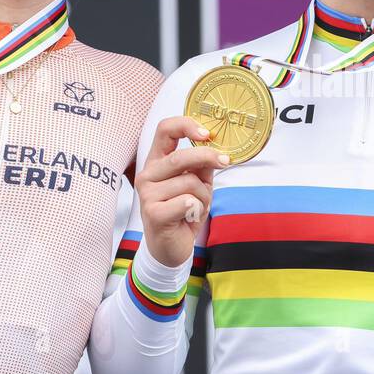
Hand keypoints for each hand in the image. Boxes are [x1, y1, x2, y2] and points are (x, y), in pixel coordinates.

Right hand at [137, 116, 228, 267]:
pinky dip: (197, 208)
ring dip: (204, 195)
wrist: (170, 247)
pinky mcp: (153, 213)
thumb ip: (202, 166)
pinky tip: (189, 217)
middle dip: (208, 158)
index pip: (165, 130)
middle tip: (225, 161)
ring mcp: (147, 194)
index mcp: (157, 162)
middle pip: (180, 156)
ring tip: (197, 206)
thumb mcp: (197, 184)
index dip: (186, 126)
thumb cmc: (183, 211)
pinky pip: (187, 201)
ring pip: (189, 182)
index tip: (207, 134)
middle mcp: (147, 174)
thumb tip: (216, 150)